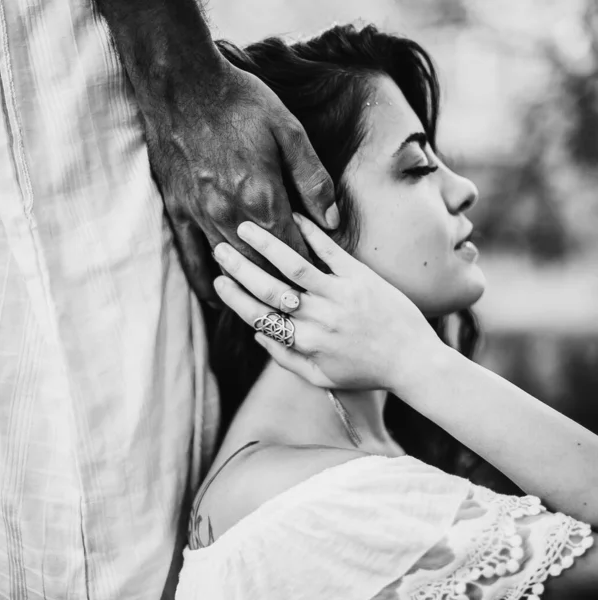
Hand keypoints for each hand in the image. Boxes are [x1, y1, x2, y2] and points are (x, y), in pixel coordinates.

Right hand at [142, 58, 337, 300]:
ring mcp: (202, 216)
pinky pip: (192, 259)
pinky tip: (218, 297)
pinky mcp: (179, 212)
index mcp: (264, 197)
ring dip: (253, 285)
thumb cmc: (240, 102)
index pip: (294, 250)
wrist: (182, 83)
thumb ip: (314, 180)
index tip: (322, 281)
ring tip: (269, 301)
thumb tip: (331, 220)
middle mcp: (232, 215)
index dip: (310, 268)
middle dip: (285, 283)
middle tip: (301, 298)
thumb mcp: (290, 131)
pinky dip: (207, 281)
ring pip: (233, 266)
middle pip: (264, 266)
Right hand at [211, 214, 443, 394]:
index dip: (234, 298)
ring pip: (294, 265)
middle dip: (240, 267)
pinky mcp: (361, 277)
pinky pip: (330, 252)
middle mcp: (318, 317)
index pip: (259, 316)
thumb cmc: (365, 371)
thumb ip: (285, 358)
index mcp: (305, 342)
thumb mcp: (321, 377)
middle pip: (269, 287)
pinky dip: (310, 233)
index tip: (217, 281)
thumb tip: (257, 335)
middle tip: (220, 248)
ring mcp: (340, 294)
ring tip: (245, 228)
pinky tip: (292, 215)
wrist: (413, 361)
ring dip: (266, 244)